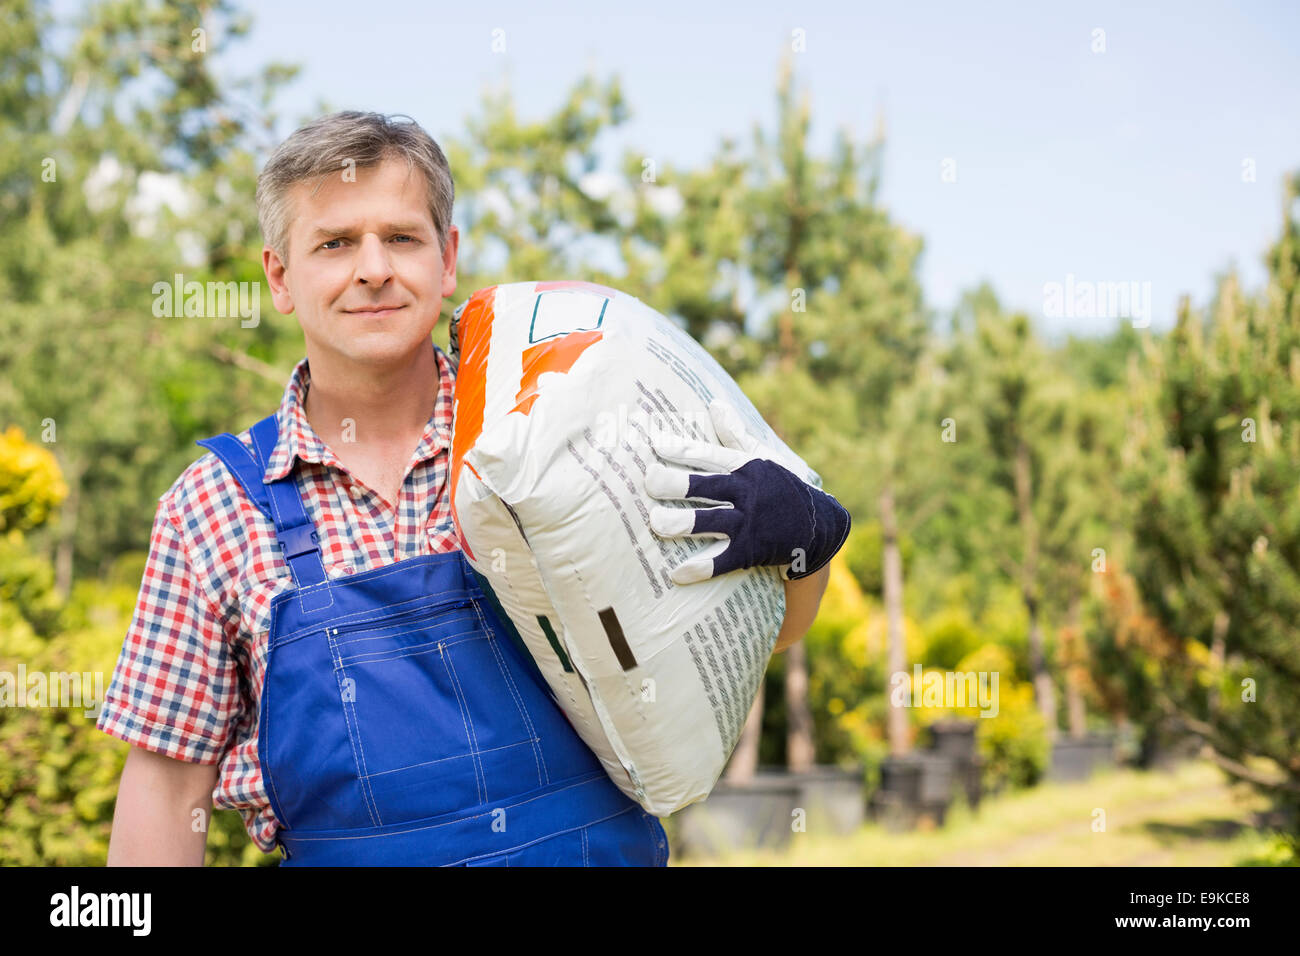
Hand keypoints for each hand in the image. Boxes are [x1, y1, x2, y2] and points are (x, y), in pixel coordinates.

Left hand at [644, 399, 850, 584]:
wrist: (819, 527)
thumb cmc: (782, 487)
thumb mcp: (763, 456)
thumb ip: (735, 434)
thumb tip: (714, 403)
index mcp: (746, 467)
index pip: (710, 456)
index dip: (682, 449)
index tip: (655, 443)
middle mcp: (747, 493)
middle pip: (707, 486)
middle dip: (677, 482)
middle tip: (649, 479)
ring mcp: (750, 523)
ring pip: (712, 521)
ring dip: (683, 522)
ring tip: (655, 521)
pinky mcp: (752, 551)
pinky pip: (723, 560)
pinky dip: (700, 568)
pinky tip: (675, 574)